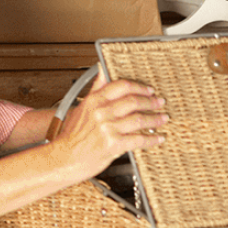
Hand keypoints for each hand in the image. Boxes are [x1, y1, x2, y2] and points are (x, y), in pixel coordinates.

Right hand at [52, 79, 167, 178]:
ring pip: (139, 119)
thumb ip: (96, 88)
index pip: (121, 86)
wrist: (64, 158)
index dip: (139, 87)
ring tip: (163, 118)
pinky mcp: (113, 145)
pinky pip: (138, 139)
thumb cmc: (72, 136)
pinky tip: (158, 138)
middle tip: (160, 103)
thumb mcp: (82, 107)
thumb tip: (103, 69)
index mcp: (94, 101)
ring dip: (155, 119)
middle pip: (133, 101)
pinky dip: (152, 139)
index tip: (149, 90)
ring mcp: (107, 128)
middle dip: (151, 102)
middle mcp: (101, 112)